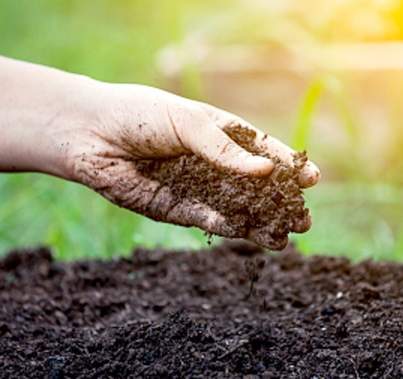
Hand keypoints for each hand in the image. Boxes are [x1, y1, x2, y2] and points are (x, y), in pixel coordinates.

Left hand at [66, 83, 320, 248]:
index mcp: (219, 133)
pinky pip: (206, 219)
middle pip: (254, 187)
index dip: (287, 165)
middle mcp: (212, 163)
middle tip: (304, 219)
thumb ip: (224, 149)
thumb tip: (266, 169)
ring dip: (259, 224)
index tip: (312, 178)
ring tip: (285, 239)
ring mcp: (195, 187)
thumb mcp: (188, 123)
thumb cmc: (140, 115)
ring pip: (235, 209)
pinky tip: (246, 233)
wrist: (90, 134)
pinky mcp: (174, 208)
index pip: (261, 151)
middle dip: (280, 203)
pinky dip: (226, 226)